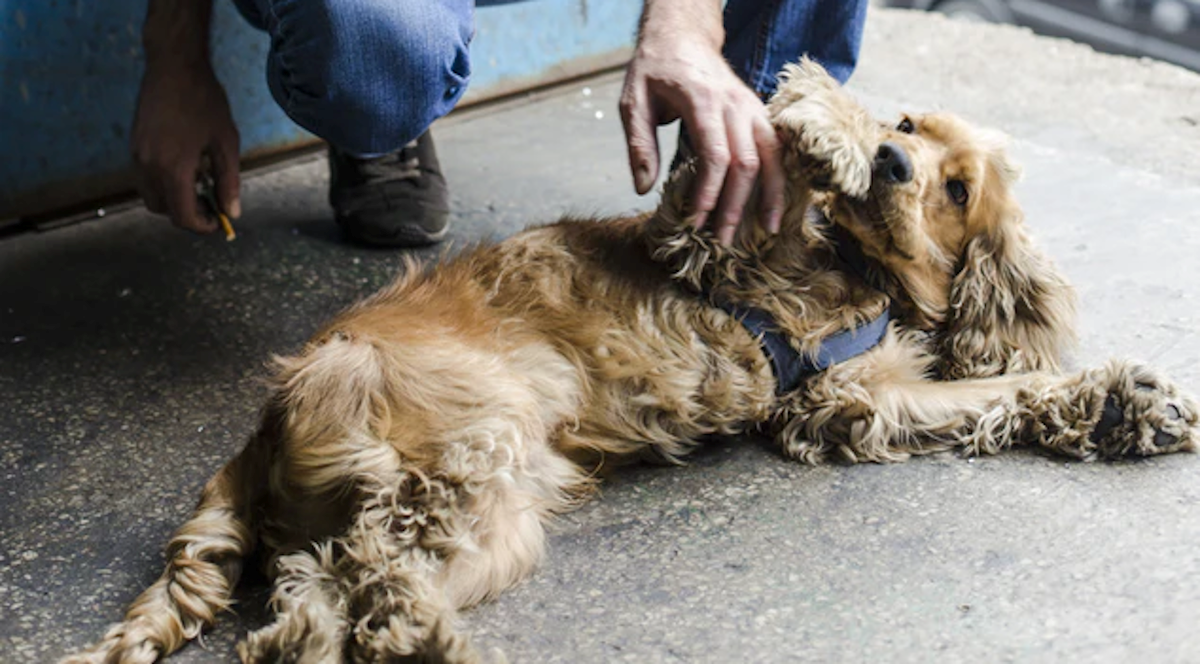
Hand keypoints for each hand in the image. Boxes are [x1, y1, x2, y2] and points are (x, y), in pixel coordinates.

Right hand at [131, 61, 239, 232]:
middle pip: (164, 210)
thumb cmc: (204, 101)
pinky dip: (163, 183)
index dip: (203, 226)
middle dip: (187, 214)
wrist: (173, 66)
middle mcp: (148, 166)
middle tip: (211, 202)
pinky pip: (145, 177)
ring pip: (151, 196)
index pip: (183, 216)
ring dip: (173, 199)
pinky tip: (185, 166)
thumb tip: (233, 213)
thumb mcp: (226, 143)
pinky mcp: (134, 145)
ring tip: (199, 182)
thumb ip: (229, 181)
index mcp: (172, 169)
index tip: (219, 221)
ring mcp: (137, 155)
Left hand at [619, 19, 783, 244]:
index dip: (709, 194)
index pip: (715, 156)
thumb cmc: (655, 69)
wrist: (683, 35)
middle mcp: (735, 104)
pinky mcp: (760, 112)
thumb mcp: (633, 101)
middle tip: (725, 241)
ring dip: (771, 196)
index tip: (696, 223)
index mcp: (702, 101)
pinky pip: (778, 148)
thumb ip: (639, 144)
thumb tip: (643, 189)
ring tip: (769, 230)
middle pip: (747, 163)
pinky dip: (780, 177)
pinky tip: (778, 203)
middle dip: (737, 206)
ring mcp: (753, 107)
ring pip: (773, 156)